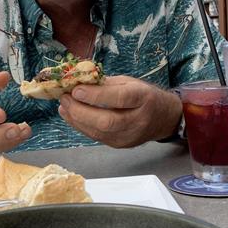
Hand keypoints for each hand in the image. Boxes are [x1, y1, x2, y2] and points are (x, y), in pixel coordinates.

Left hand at [58, 76, 181, 147]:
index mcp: (143, 98)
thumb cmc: (144, 96)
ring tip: (64, 107)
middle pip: (107, 121)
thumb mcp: (130, 82)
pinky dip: (81, 126)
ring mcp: (129, 136)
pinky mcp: (120, 145)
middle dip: (81, 111)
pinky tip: (72, 116)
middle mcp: (138, 120)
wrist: (163, 118)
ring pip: (99, 132)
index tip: (76, 90)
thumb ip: (106, 83)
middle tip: (65, 99)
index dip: (96, 96)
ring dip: (77, 119)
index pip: (119, 99)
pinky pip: (97, 137)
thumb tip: (79, 82)